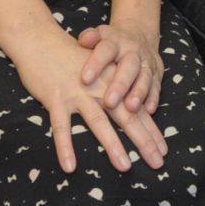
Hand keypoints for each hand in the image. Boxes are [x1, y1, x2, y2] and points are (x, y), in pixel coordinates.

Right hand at [14, 30, 166, 173]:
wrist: (41, 39)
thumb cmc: (71, 59)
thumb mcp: (98, 71)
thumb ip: (113, 89)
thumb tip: (131, 113)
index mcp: (112, 81)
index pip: (137, 108)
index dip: (151, 130)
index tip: (163, 150)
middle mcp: (99, 87)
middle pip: (126, 116)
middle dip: (143, 141)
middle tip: (158, 162)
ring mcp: (77, 92)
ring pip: (98, 121)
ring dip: (113, 144)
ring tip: (125, 166)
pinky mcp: (55, 98)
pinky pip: (61, 126)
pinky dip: (65, 146)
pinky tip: (70, 166)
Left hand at [76, 19, 162, 115]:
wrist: (139, 34)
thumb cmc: (110, 42)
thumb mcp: (99, 35)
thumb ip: (89, 37)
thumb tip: (84, 40)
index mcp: (115, 42)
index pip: (106, 50)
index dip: (96, 63)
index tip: (85, 79)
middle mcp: (133, 51)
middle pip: (129, 66)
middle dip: (120, 84)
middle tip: (109, 102)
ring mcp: (147, 63)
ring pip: (145, 78)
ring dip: (138, 93)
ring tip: (130, 108)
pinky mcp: (157, 74)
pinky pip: (156, 87)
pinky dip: (153, 99)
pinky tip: (148, 111)